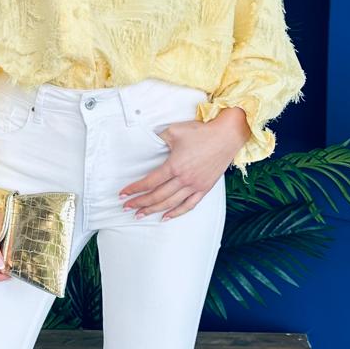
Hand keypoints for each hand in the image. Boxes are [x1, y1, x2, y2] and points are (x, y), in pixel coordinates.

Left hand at [118, 107, 249, 220]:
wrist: (227, 135)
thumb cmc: (201, 132)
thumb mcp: (175, 131)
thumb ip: (159, 138)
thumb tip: (149, 142)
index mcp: (174, 166)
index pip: (149, 182)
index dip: (134, 189)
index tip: (123, 194)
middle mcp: (184, 179)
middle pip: (157, 196)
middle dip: (140, 203)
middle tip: (127, 207)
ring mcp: (195, 185)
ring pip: (170, 203)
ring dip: (154, 210)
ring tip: (140, 215)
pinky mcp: (205, 188)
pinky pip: (189, 205)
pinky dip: (176, 213)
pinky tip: (166, 217)